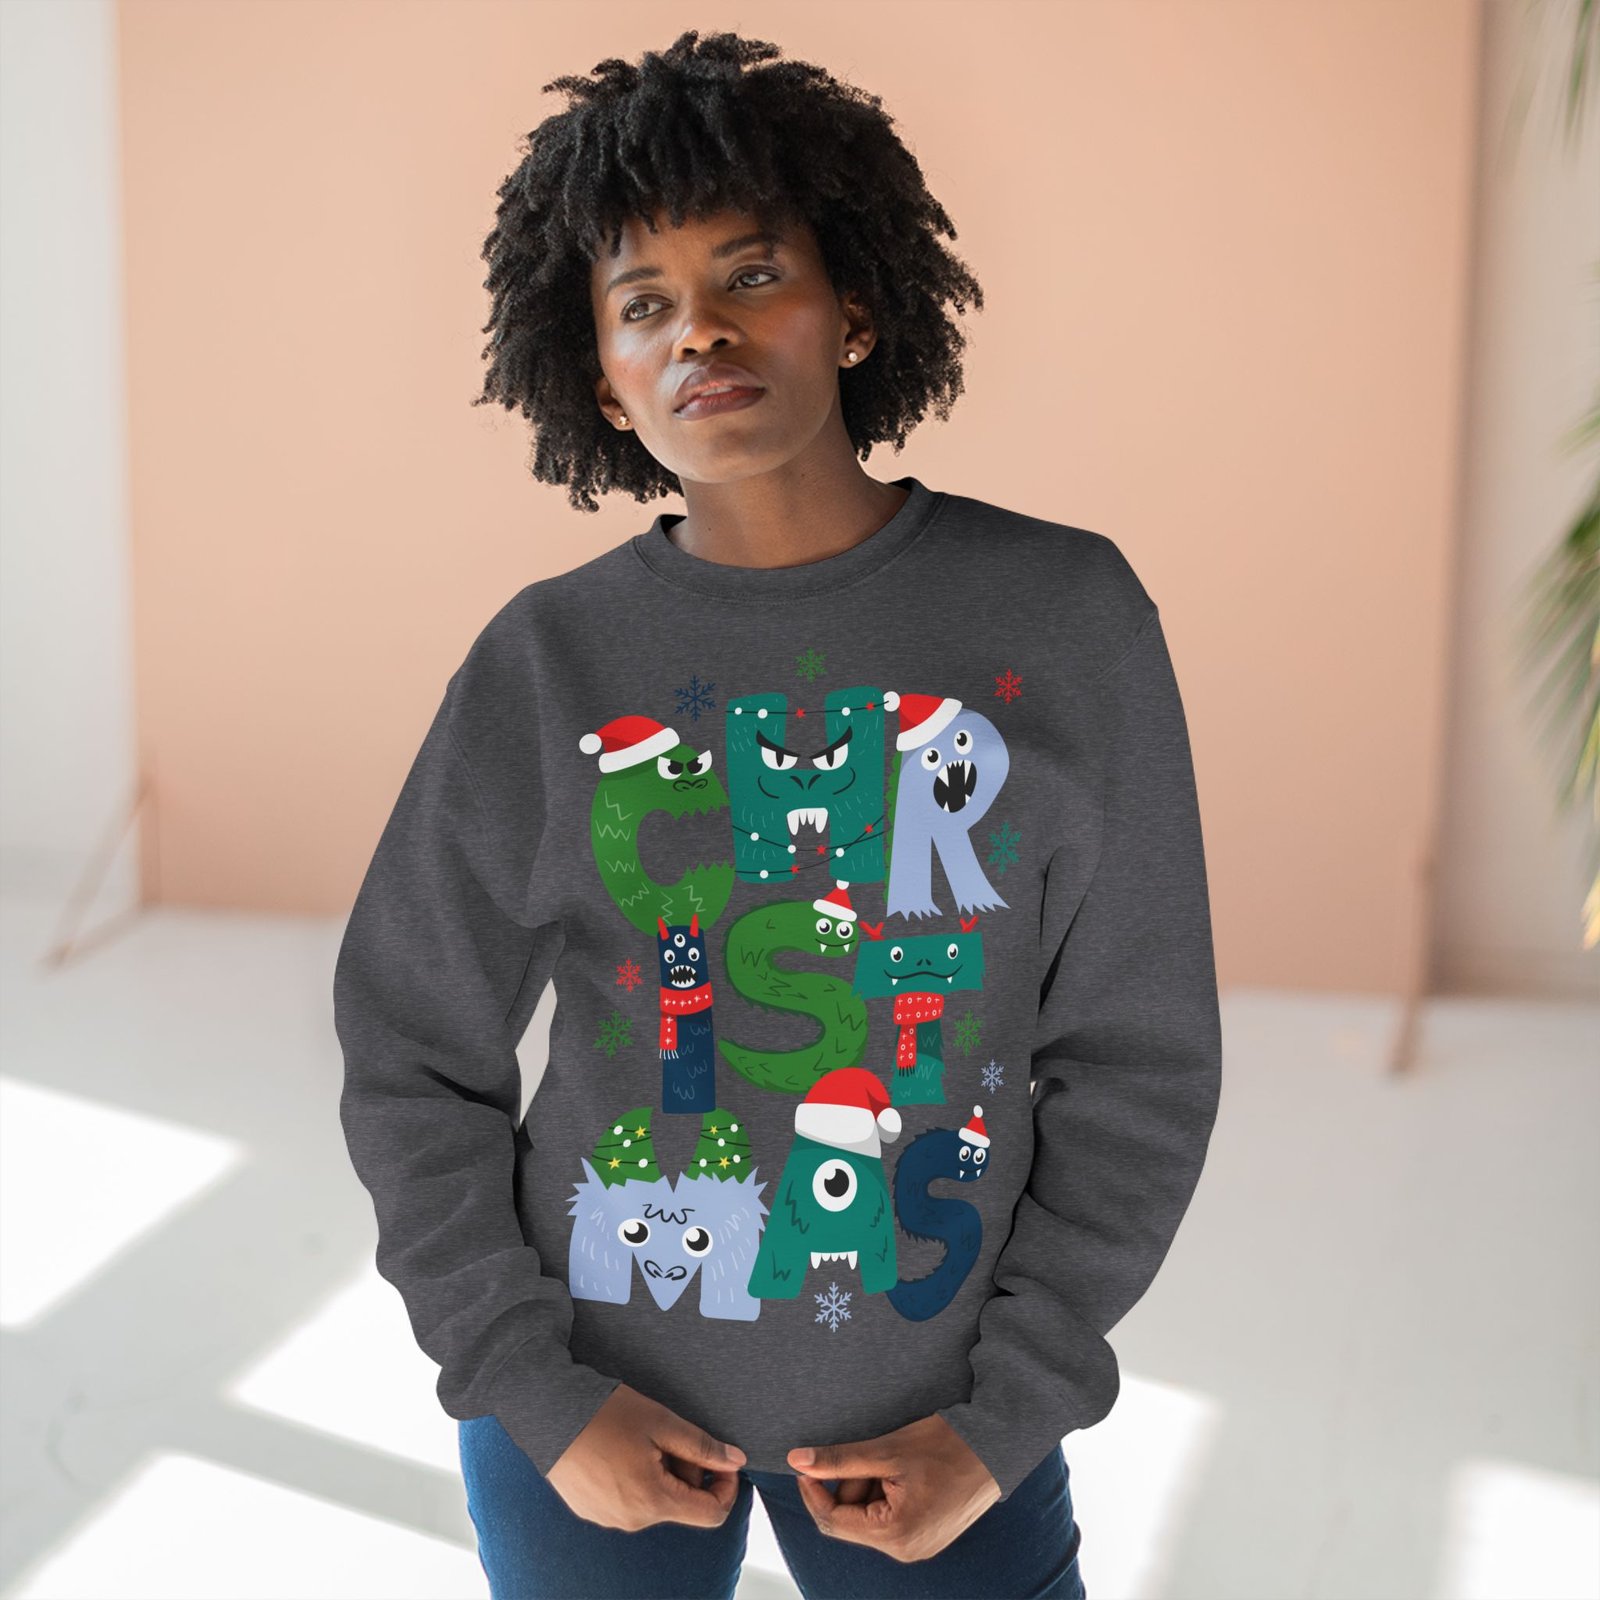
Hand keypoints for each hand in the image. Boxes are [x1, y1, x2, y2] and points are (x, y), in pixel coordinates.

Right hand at [546, 1383, 745, 1530]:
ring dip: (662, 1472)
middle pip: (682, 1503)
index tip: (720, 1459)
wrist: (546, 1412)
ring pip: (656, 1500)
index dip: (726, 1486)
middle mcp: (632, 1519)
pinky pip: (629, 1499)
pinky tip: (621, 1448)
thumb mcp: (661, 1422)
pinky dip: (637, 1477)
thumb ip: (702, 1446)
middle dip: (687, 1470)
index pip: (711, 1514)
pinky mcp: (592, 1509)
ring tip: (641, 1437)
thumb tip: (736, 1461)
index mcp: (653, 1501)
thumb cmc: (603, 1414)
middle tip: (669, 1434)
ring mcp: (609, 1517)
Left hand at [786, 1414, 1000, 1562]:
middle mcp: (906, 1550)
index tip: (809, 1462)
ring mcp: (919, 1546)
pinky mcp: (927, 1535)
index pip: (833, 1520)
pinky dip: (885, 1492)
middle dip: (850, 1484)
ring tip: (894, 1460)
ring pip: (869, 1517)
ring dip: (869, 1486)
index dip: (814, 1489)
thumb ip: (839, 1460)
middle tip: (870, 1454)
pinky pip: (889, 1518)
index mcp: (896, 1535)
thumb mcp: (887, 1449)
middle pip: (851, 1520)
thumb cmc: (946, 1444)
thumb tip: (796, 1461)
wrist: (998, 1445)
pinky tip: (904, 1471)